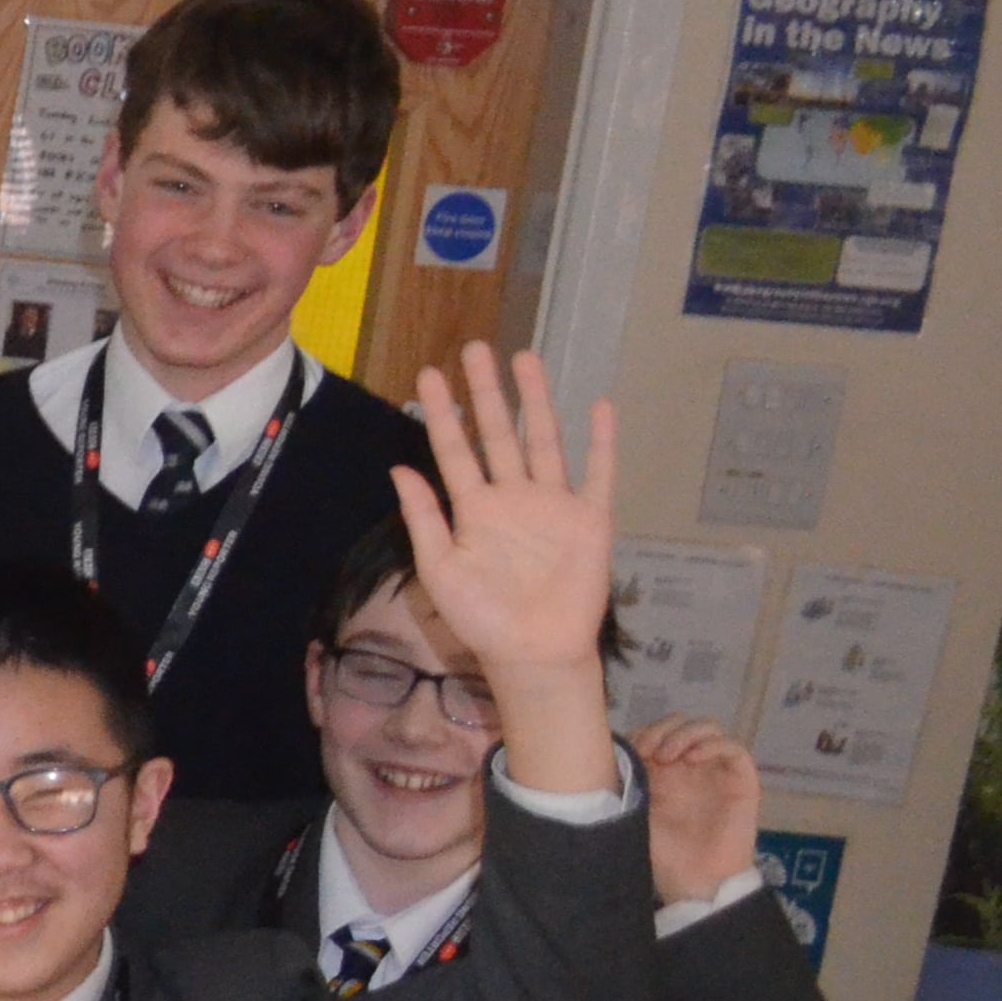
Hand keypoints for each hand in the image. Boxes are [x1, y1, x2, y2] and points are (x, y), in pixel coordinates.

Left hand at [393, 347, 619, 793]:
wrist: (533, 652)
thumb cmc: (481, 617)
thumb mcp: (439, 567)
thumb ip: (423, 517)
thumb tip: (399, 469)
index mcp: (474, 509)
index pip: (454, 450)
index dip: (442, 413)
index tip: (428, 375)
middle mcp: (513, 498)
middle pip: (499, 433)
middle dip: (486, 392)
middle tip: (476, 348)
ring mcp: (553, 504)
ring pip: (544, 440)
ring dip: (536, 401)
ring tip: (525, 359)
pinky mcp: (591, 519)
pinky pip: (599, 473)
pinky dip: (602, 442)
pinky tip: (600, 406)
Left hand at [636, 717, 759, 899]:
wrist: (696, 880)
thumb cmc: (664, 853)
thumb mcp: (636, 812)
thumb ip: (631, 781)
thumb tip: (616, 751)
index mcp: (664, 771)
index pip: (657, 732)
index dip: (644, 732)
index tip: (631, 750)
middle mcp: (691, 766)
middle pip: (681, 723)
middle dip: (663, 729)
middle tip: (650, 750)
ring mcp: (716, 771)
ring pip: (708, 728)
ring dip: (685, 733)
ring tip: (668, 755)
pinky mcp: (741, 781)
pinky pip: (734, 749)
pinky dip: (713, 745)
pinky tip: (692, 759)